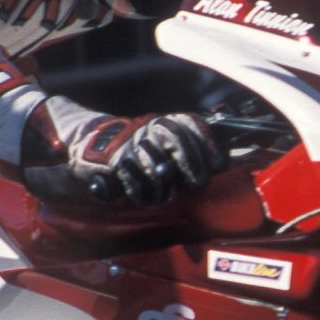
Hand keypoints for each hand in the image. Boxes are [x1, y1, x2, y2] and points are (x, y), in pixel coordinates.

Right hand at [65, 112, 226, 205]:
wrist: (97, 146)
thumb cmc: (142, 151)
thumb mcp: (166, 144)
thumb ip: (192, 150)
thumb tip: (222, 163)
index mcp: (166, 122)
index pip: (190, 123)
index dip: (206, 143)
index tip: (217, 163)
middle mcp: (151, 128)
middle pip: (176, 140)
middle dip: (191, 164)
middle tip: (197, 182)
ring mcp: (134, 144)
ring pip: (156, 166)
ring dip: (164, 186)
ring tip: (166, 193)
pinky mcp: (117, 162)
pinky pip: (136, 182)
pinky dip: (144, 194)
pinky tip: (148, 197)